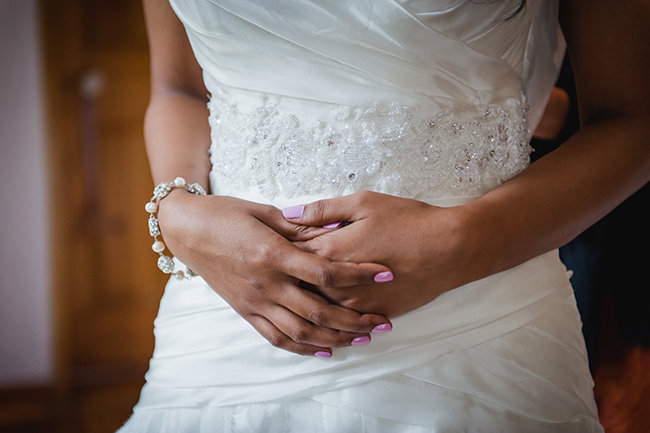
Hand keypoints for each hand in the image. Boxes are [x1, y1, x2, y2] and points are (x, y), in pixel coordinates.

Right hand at [157, 190, 393, 356]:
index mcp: (273, 254)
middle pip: (319, 310)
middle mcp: (265, 284)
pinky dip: (302, 348)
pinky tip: (323, 350)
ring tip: (361, 338)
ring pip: (300, 331)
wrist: (187, 231)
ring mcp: (254, 302)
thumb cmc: (226, 214)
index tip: (385, 273)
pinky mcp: (245, 311)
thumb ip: (300, 226)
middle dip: (355, 320)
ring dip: (334, 338)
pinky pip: (276, 338)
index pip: (325, 271)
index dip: (359, 274)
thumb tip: (336, 228)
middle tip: (382, 321)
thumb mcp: (264, 212)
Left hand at [285, 191, 489, 316]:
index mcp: (329, 251)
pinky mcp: (373, 314)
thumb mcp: (364, 203)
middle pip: (299, 285)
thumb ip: (323, 209)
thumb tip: (289, 212)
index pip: (291, 254)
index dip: (280, 248)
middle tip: (277, 274)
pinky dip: (334, 316)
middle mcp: (336, 283)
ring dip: (307, 301)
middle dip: (288, 278)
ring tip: (297, 295)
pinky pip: (345, 320)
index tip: (272, 245)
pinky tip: (330, 310)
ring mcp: (355, 303)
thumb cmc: (408, 220)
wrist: (450, 249)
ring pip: (319, 307)